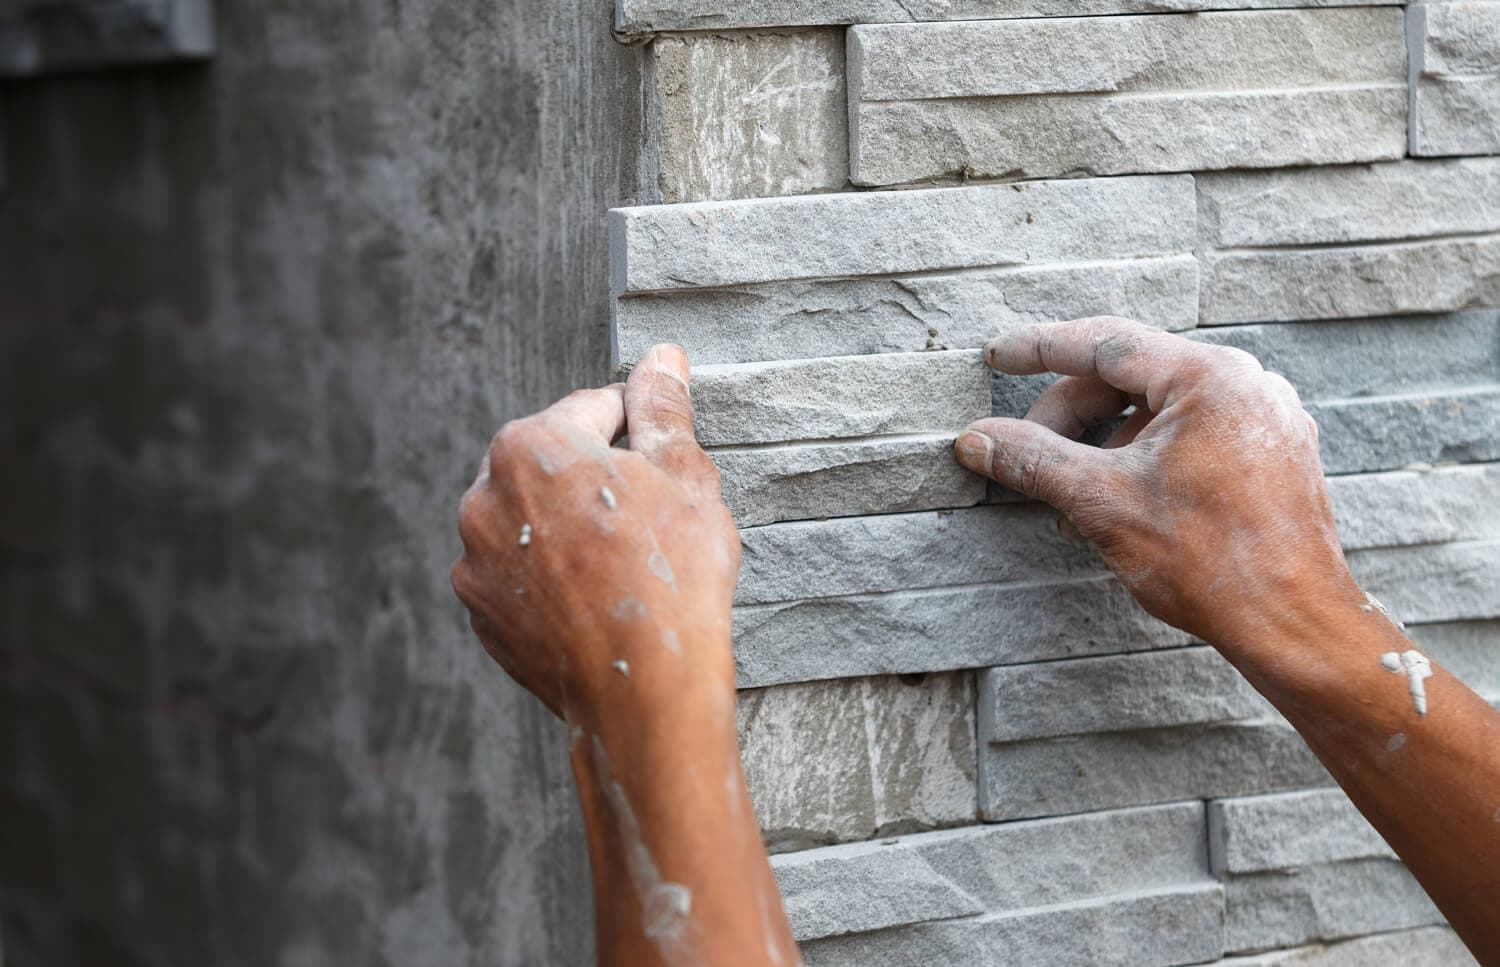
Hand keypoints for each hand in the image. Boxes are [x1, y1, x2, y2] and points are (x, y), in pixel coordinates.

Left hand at [452, 345, 739, 721]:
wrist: (645, 691)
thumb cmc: (673, 576)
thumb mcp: (685, 474)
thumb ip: (663, 408)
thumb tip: (662, 358)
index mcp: (530, 444)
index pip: (593, 409)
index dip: (639, 434)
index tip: (665, 465)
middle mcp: (483, 496)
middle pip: (552, 463)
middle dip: (596, 480)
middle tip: (650, 521)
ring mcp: (475, 560)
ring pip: (531, 520)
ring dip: (569, 528)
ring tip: (623, 566)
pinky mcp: (481, 614)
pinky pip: (518, 575)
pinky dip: (551, 578)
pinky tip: (596, 600)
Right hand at [955, 316, 1359, 649]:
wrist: (1293, 624)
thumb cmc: (1212, 562)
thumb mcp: (1102, 502)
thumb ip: (1034, 459)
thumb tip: (977, 439)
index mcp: (1210, 377)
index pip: (1105, 343)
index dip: (1039, 349)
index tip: (995, 356)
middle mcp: (1246, 384)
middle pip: (1130, 376)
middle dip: (1070, 415)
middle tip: (1024, 454)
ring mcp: (1264, 418)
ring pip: (1158, 409)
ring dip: (1103, 443)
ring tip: (1071, 497)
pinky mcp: (1270, 454)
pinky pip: (1192, 433)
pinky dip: (1143, 456)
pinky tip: (1115, 502)